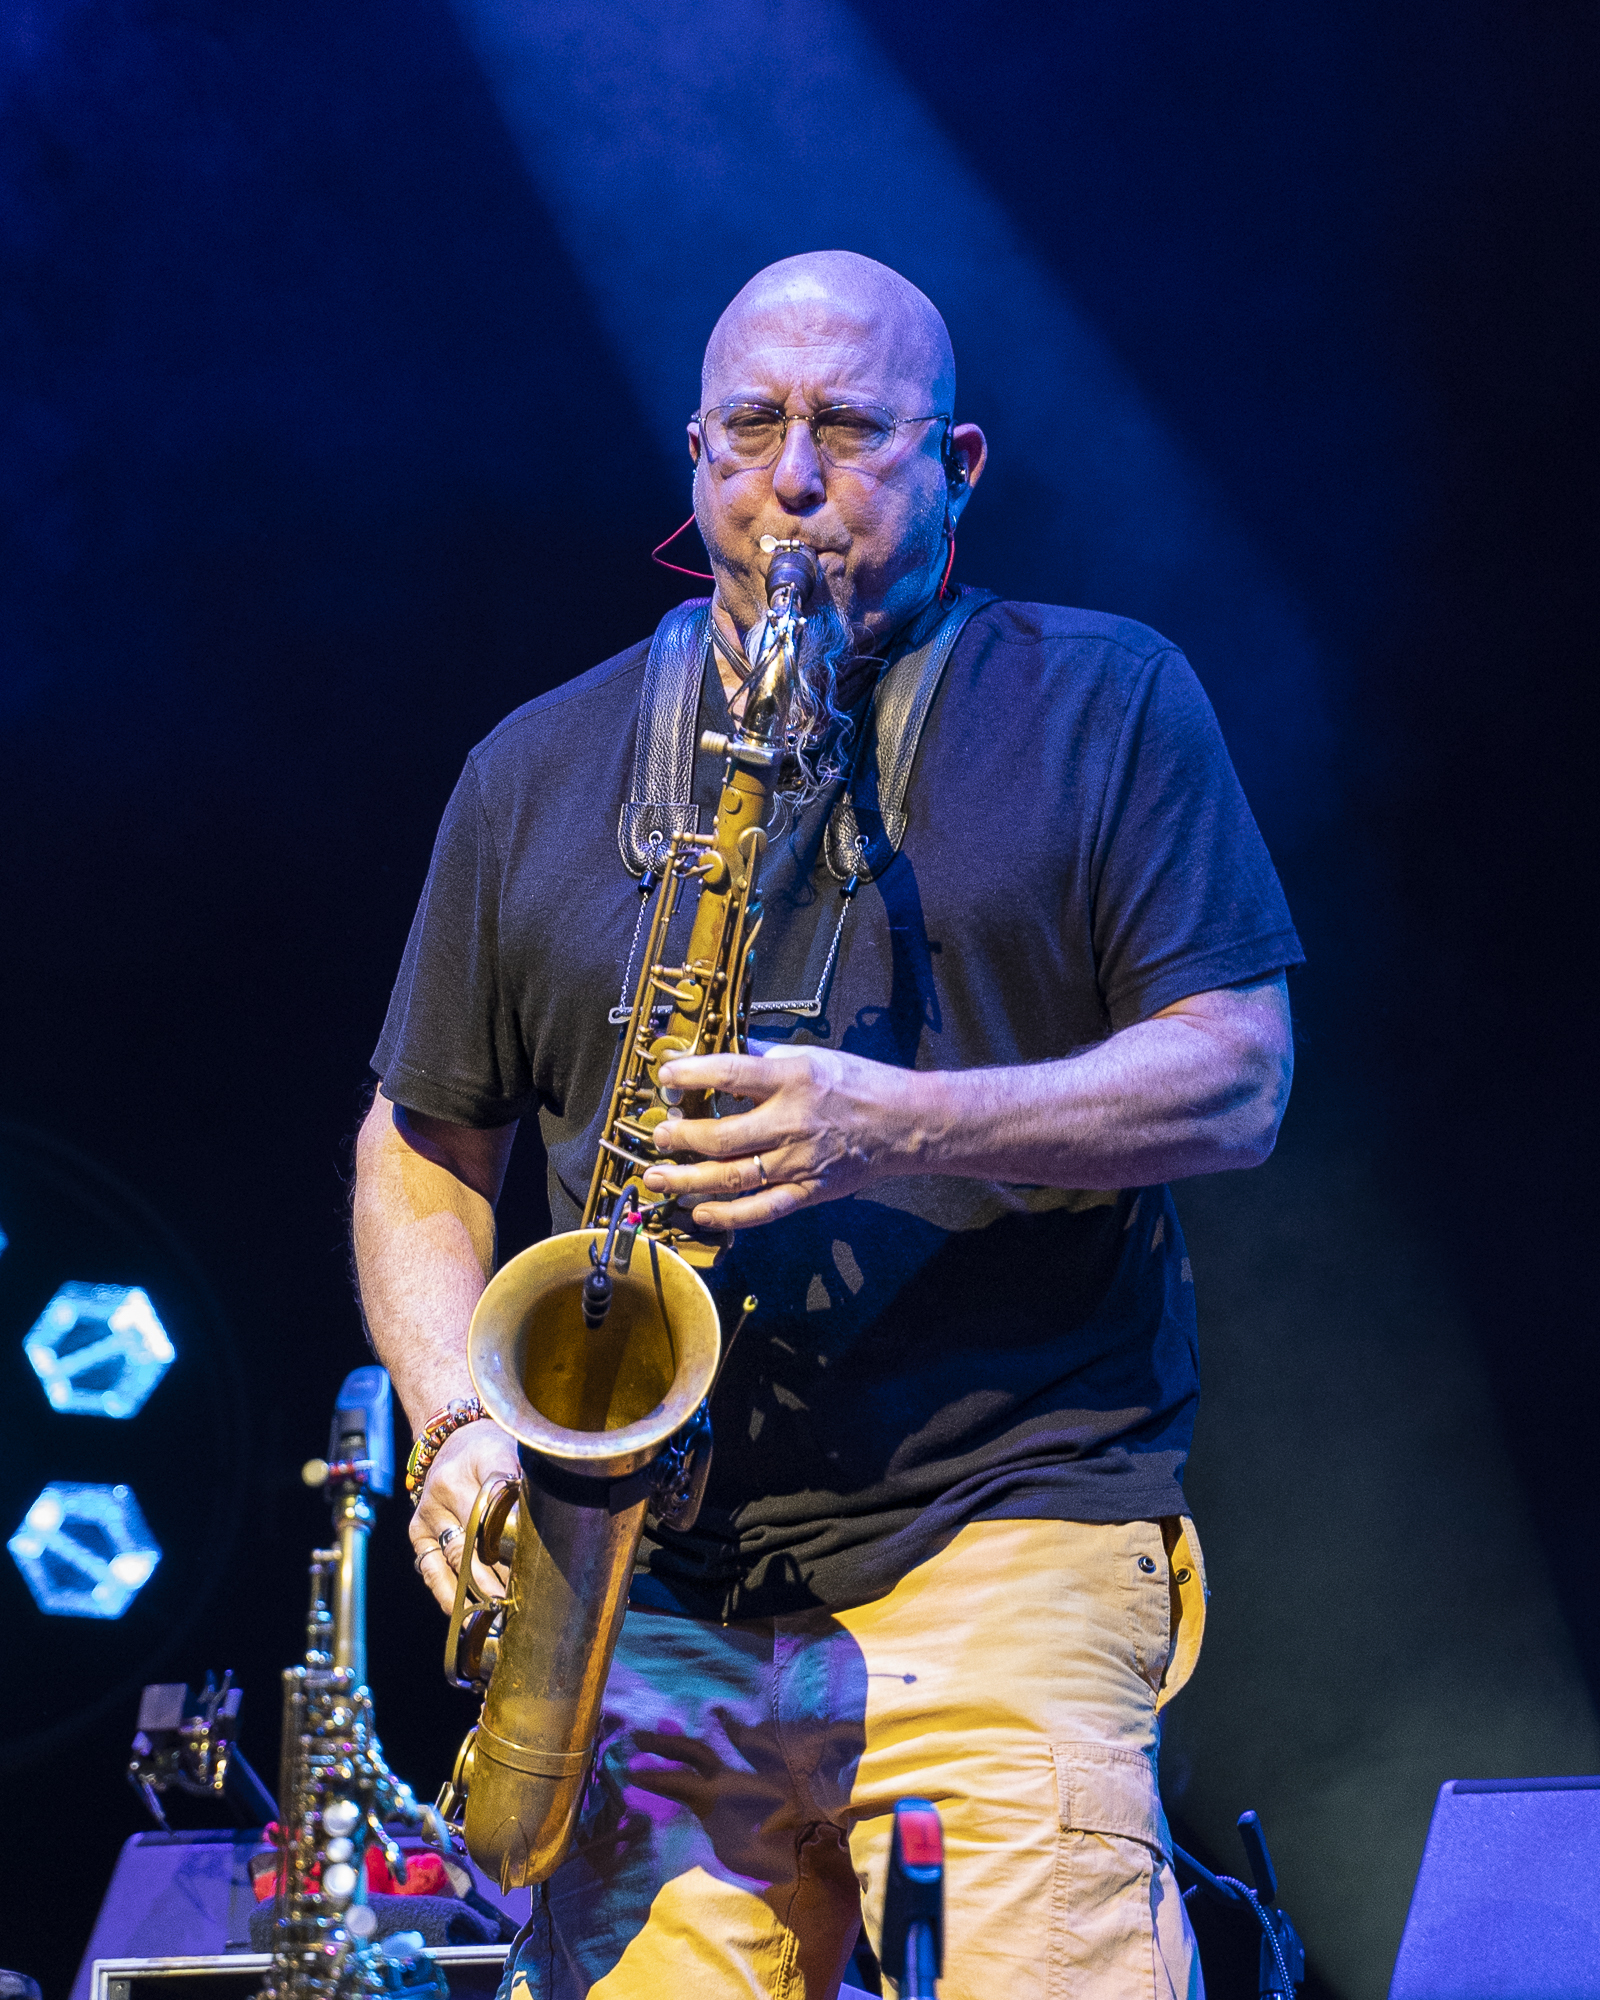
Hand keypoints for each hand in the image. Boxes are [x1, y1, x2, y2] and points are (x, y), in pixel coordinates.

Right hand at [410, 1417, 520, 1613]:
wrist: (452, 1439)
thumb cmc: (494, 1450)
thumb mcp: (517, 1452)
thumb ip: (529, 1484)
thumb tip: (550, 1526)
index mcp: (482, 1460)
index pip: (503, 1505)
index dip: (517, 1537)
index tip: (535, 1564)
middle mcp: (449, 1486)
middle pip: (478, 1538)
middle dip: (502, 1572)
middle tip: (524, 1599)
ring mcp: (430, 1510)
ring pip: (455, 1558)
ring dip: (477, 1589)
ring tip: (498, 1614)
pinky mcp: (417, 1530)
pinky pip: (430, 1568)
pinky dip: (447, 1593)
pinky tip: (464, 1614)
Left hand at [642, 1044, 924, 1229]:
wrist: (905, 1123)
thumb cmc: (858, 1084)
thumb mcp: (812, 1056)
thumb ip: (766, 1057)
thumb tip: (723, 1051)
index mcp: (792, 1079)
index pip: (730, 1074)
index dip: (691, 1075)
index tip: (665, 1076)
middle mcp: (791, 1122)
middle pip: (722, 1136)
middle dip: (681, 1138)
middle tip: (658, 1137)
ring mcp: (798, 1162)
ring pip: (732, 1177)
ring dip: (689, 1180)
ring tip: (658, 1177)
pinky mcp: (808, 1191)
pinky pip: (761, 1209)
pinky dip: (727, 1215)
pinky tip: (698, 1212)